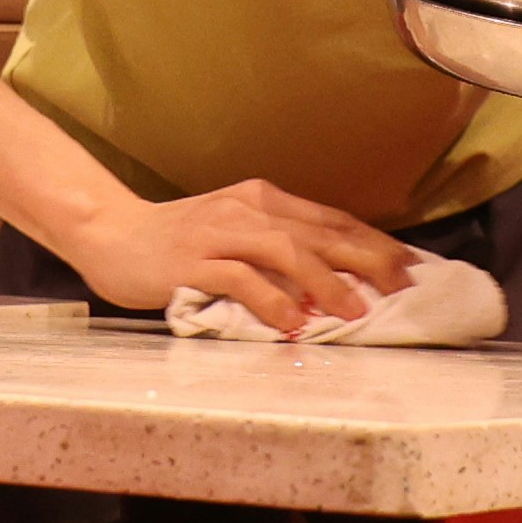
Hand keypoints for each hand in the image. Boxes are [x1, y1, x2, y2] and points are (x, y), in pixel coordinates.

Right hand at [55, 179, 417, 332]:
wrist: (110, 233)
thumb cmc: (177, 241)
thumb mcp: (235, 231)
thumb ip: (278, 247)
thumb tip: (337, 279)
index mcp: (262, 199)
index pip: (330, 219)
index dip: (374, 241)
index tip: (411, 267)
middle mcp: (246, 209)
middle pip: (319, 232)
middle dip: (367, 259)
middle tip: (402, 288)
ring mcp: (218, 234)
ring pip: (285, 251)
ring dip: (325, 281)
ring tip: (356, 311)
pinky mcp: (192, 262)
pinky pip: (240, 280)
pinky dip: (271, 301)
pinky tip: (294, 323)